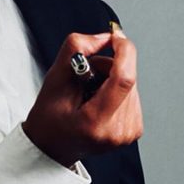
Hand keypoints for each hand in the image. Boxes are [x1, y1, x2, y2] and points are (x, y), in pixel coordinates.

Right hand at [22, 29, 142, 165]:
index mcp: (95, 123)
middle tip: (85, 75)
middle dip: (109, 65)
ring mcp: (128, 134)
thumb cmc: (49, 117)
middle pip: (127, 78)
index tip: (116, 37)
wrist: (52, 146)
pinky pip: (132, 94)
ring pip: (131, 84)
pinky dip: (116, 88)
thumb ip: (77, 49)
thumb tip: (106, 36)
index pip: (124, 80)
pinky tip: (99, 98)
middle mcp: (116, 132)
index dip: (124, 52)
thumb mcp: (54, 78)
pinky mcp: (134, 130)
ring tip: (89, 90)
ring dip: (112, 77)